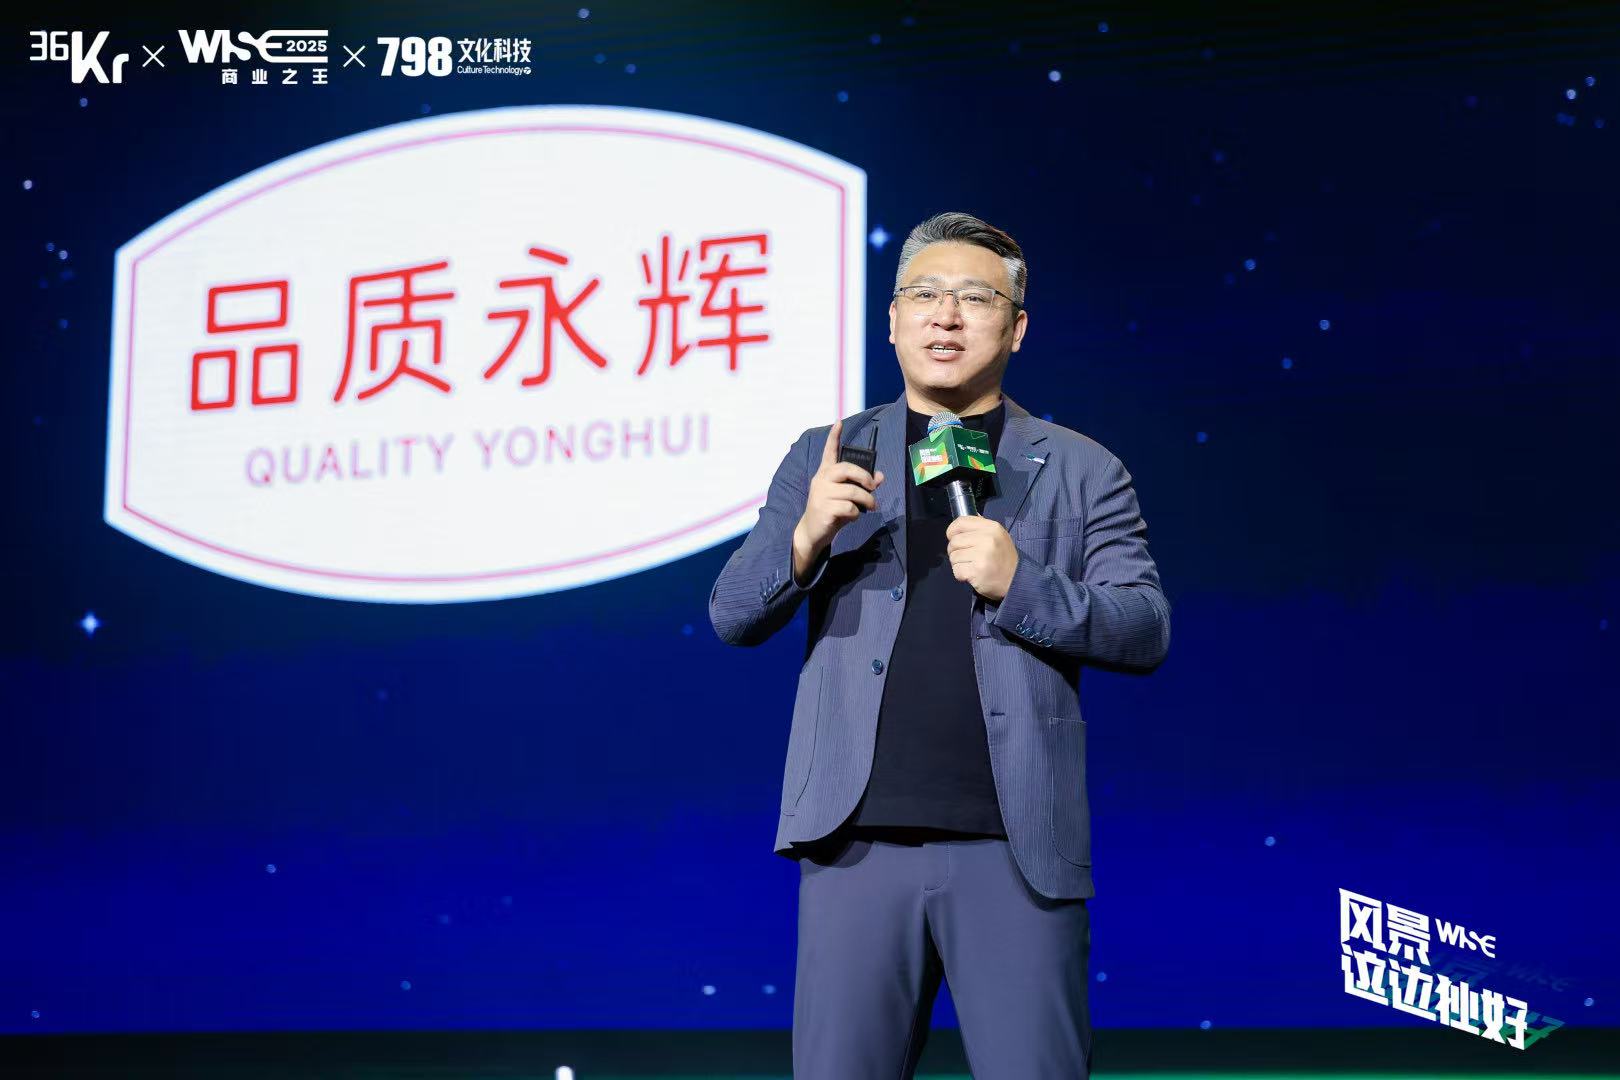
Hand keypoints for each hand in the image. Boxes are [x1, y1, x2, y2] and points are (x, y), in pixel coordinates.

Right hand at [793, 416, 884, 582]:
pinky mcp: (824, 508)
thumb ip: (862, 485)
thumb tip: (880, 476)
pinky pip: (849, 507)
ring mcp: (821, 494)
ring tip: (870, 507)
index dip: (834, 437)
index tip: (839, 422)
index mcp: (825, 474)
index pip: (829, 452)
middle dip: (865, 477)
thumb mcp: (846, 496)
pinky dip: (855, 514)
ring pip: (853, 491)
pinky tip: (851, 517)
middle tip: (872, 487)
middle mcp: (821, 480)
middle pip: (846, 469)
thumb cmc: (831, 510)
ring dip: (866, 500)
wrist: (813, 532)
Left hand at [945, 515, 1018, 601]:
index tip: (953, 538)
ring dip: (958, 564)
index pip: (961, 522)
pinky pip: (956, 570)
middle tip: (966, 557)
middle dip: (955, 551)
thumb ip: (980, 527)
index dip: (952, 531)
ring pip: (954, 556)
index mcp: (991, 527)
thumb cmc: (1003, 558)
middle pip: (954, 541)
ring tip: (971, 566)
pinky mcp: (977, 571)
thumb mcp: (998, 536)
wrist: (1015, 580)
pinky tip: (972, 575)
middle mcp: (987, 539)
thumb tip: (961, 521)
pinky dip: (960, 575)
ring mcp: (982, 555)